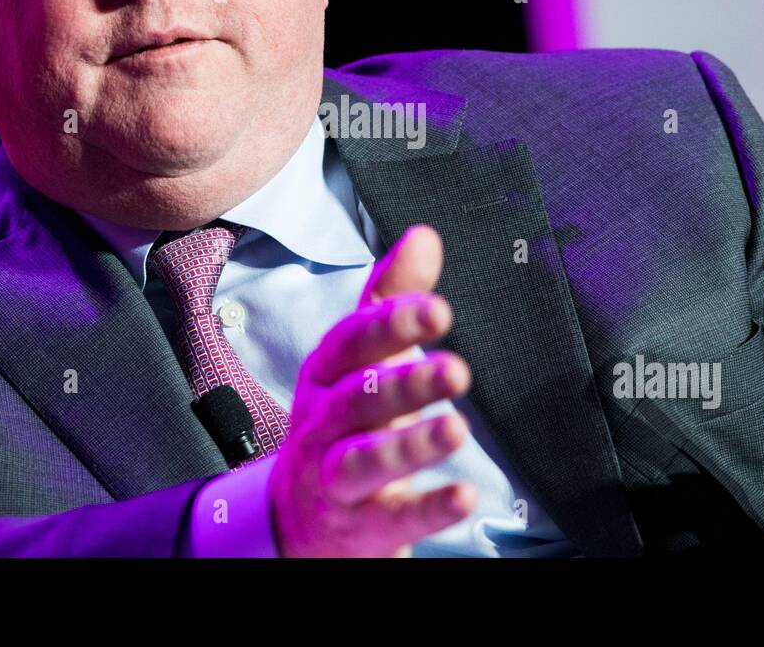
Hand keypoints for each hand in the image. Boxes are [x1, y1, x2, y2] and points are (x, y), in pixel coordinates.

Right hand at [268, 224, 477, 555]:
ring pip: (364, 460)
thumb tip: (423, 236)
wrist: (299, 516)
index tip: (437, 310)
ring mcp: (335, 477)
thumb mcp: (358, 358)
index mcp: (327, 374)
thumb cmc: (340, 422)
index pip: (351, 342)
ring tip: (456, 430)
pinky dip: (427, 509)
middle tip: (456, 371)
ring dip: (411, 445)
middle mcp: (324, 423)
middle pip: (358, 400)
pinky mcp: (358, 526)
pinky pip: (391, 518)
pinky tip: (464, 495)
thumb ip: (391, 298)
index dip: (391, 324)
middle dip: (405, 384)